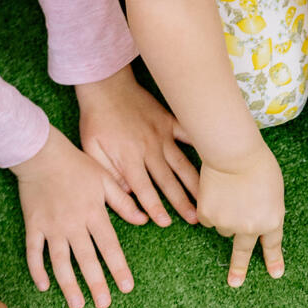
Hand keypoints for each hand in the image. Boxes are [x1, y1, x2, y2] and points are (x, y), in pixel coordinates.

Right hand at [12, 127, 141, 307]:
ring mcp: (51, 226)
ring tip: (77, 305)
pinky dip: (36, 269)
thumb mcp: (105, 179)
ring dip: (68, 285)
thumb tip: (144, 220)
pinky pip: (33, 251)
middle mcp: (73, 224)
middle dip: (96, 283)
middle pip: (86, 259)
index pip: (109, 246)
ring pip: (60, 261)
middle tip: (103, 305)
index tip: (126, 287)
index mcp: (94, 213)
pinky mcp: (33, 225)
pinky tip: (43, 286)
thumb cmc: (76, 164)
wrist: (40, 152)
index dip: (118, 268)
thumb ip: (124, 202)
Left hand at [78, 67, 199, 228]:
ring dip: (195, 183)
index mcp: (128, 157)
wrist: (105, 84)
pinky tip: (216, 158)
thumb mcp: (91, 149)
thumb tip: (129, 194)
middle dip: (182, 202)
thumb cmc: (96, 120)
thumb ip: (109, 174)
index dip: (155, 207)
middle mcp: (149, 148)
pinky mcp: (168, 122)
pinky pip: (188, 134)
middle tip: (195, 220)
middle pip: (168, 181)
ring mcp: (162, 135)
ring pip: (182, 163)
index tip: (165, 223)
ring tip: (207, 198)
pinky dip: (202, 145)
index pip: (143, 189)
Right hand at [197, 144, 284, 286]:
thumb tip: (255, 222)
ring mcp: (228, 224)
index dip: (274, 260)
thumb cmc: (258, 164)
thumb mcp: (274, 190)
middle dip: (239, 269)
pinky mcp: (208, 217)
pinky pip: (208, 218)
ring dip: (225, 215)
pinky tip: (216, 191)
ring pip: (224, 227)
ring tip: (229, 192)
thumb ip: (267, 210)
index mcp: (271, 221)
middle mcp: (250, 228)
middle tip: (235, 283)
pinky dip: (210, 207)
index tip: (275, 274)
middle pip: (242, 251)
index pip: (272, 245)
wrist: (233, 153)